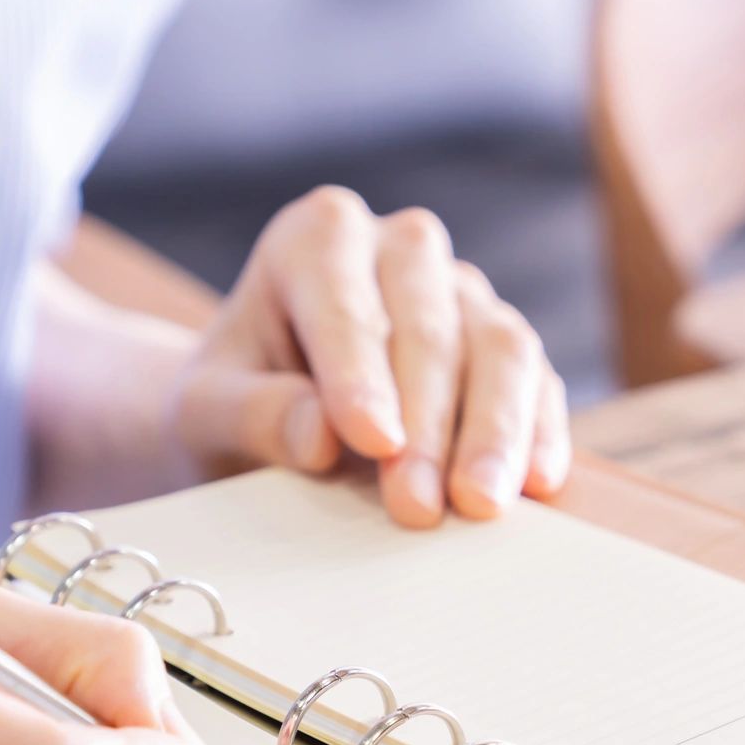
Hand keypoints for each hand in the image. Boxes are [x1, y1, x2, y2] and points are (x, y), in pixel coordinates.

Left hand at [168, 186, 572, 527]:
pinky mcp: (504, 347)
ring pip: (500, 347)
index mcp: (318, 237)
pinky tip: (535, 486)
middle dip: (427, 425)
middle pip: (431, 327)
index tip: (374, 442)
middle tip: (418, 507)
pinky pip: (538, 383)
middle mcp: (401, 249)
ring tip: (480, 506)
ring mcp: (463, 293)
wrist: (264, 416)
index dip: (361, 375)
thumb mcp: (207, 412)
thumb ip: (253, 414)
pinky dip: (537, 436)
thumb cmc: (234, 403)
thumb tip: (322, 435)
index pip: (346, 304)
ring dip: (494, 432)